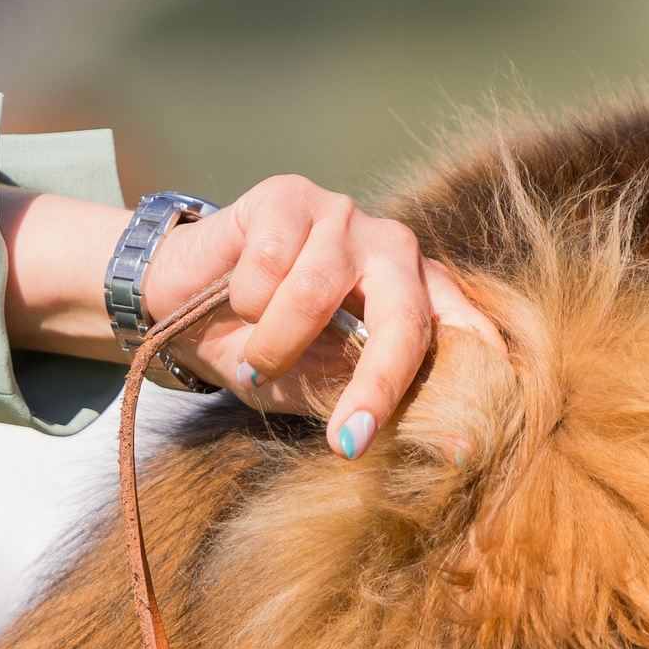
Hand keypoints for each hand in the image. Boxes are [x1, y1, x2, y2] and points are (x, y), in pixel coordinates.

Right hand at [0, 181, 499, 458]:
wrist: (177, 305)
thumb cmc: (261, 349)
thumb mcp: (317, 385)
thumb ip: (367, 398)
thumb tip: (433, 442)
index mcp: (417, 296)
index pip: (463, 334)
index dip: (470, 387)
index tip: (463, 451)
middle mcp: (393, 249)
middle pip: (404, 315)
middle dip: (377, 385)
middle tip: (350, 441)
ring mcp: (343, 216)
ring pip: (316, 292)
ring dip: (275, 344)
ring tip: (256, 360)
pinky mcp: (290, 196)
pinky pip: (268, 263)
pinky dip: (244, 299)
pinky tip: (236, 297)